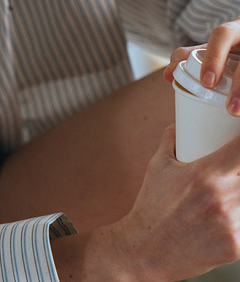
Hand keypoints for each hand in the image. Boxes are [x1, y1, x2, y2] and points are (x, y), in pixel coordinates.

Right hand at [111, 125, 239, 280]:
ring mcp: (231, 224)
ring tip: (225, 196)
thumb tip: (178, 127)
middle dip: (239, 174)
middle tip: (229, 175)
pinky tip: (221, 220)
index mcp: (204, 174)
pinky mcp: (236, 246)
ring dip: (238, 196)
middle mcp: (221, 197)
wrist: (146, 249)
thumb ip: (170, 142)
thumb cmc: (152, 206)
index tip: (236, 143)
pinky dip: (237, 221)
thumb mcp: (157, 166)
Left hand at [163, 18, 239, 114]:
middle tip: (231, 109)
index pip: (222, 35)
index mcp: (235, 30)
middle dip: (239, 84)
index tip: (207, 83)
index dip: (214, 57)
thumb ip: (191, 56)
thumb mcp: (216, 47)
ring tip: (239, 112)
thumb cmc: (234, 46)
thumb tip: (168, 75)